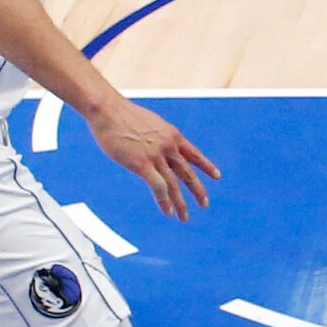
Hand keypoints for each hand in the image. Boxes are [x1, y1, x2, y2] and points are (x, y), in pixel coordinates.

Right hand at [88, 96, 217, 220]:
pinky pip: (159, 187)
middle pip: (188, 173)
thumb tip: (157, 144)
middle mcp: (169, 146)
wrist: (108, 110)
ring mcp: (156, 156)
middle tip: (205, 204)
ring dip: (180, 203)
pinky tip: (168, 211)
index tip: (217, 176)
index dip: (206, 166)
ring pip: (174, 184)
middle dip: (198, 190)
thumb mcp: (149, 123)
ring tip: (184, 217)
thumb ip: (157, 137)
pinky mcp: (142, 164)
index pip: (194, 154)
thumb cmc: (123, 115)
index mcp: (172, 135)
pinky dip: (164, 201)